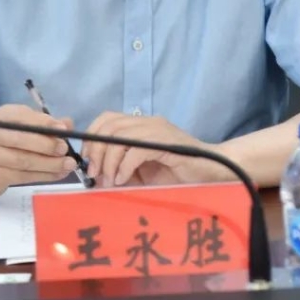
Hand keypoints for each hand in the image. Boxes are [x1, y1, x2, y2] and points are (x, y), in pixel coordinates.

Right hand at [0, 104, 75, 196]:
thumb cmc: (5, 140)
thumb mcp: (22, 124)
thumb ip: (43, 123)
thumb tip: (67, 124)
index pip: (21, 117)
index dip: (43, 123)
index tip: (63, 130)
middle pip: (21, 141)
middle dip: (47, 146)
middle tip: (65, 150)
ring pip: (24, 162)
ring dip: (50, 165)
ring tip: (68, 165)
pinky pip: (22, 178)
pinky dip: (44, 176)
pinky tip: (57, 174)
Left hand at [81, 112, 232, 187]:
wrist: (212, 171)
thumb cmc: (179, 174)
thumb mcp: (142, 173)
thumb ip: (122, 169)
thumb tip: (97, 176)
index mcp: (140, 125)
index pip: (106, 119)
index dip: (91, 137)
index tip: (87, 162)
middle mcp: (147, 122)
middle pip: (108, 125)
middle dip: (95, 151)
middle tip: (95, 175)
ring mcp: (157, 130)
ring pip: (119, 136)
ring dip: (108, 161)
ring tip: (110, 181)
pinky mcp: (166, 142)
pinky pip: (136, 150)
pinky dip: (124, 166)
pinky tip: (124, 180)